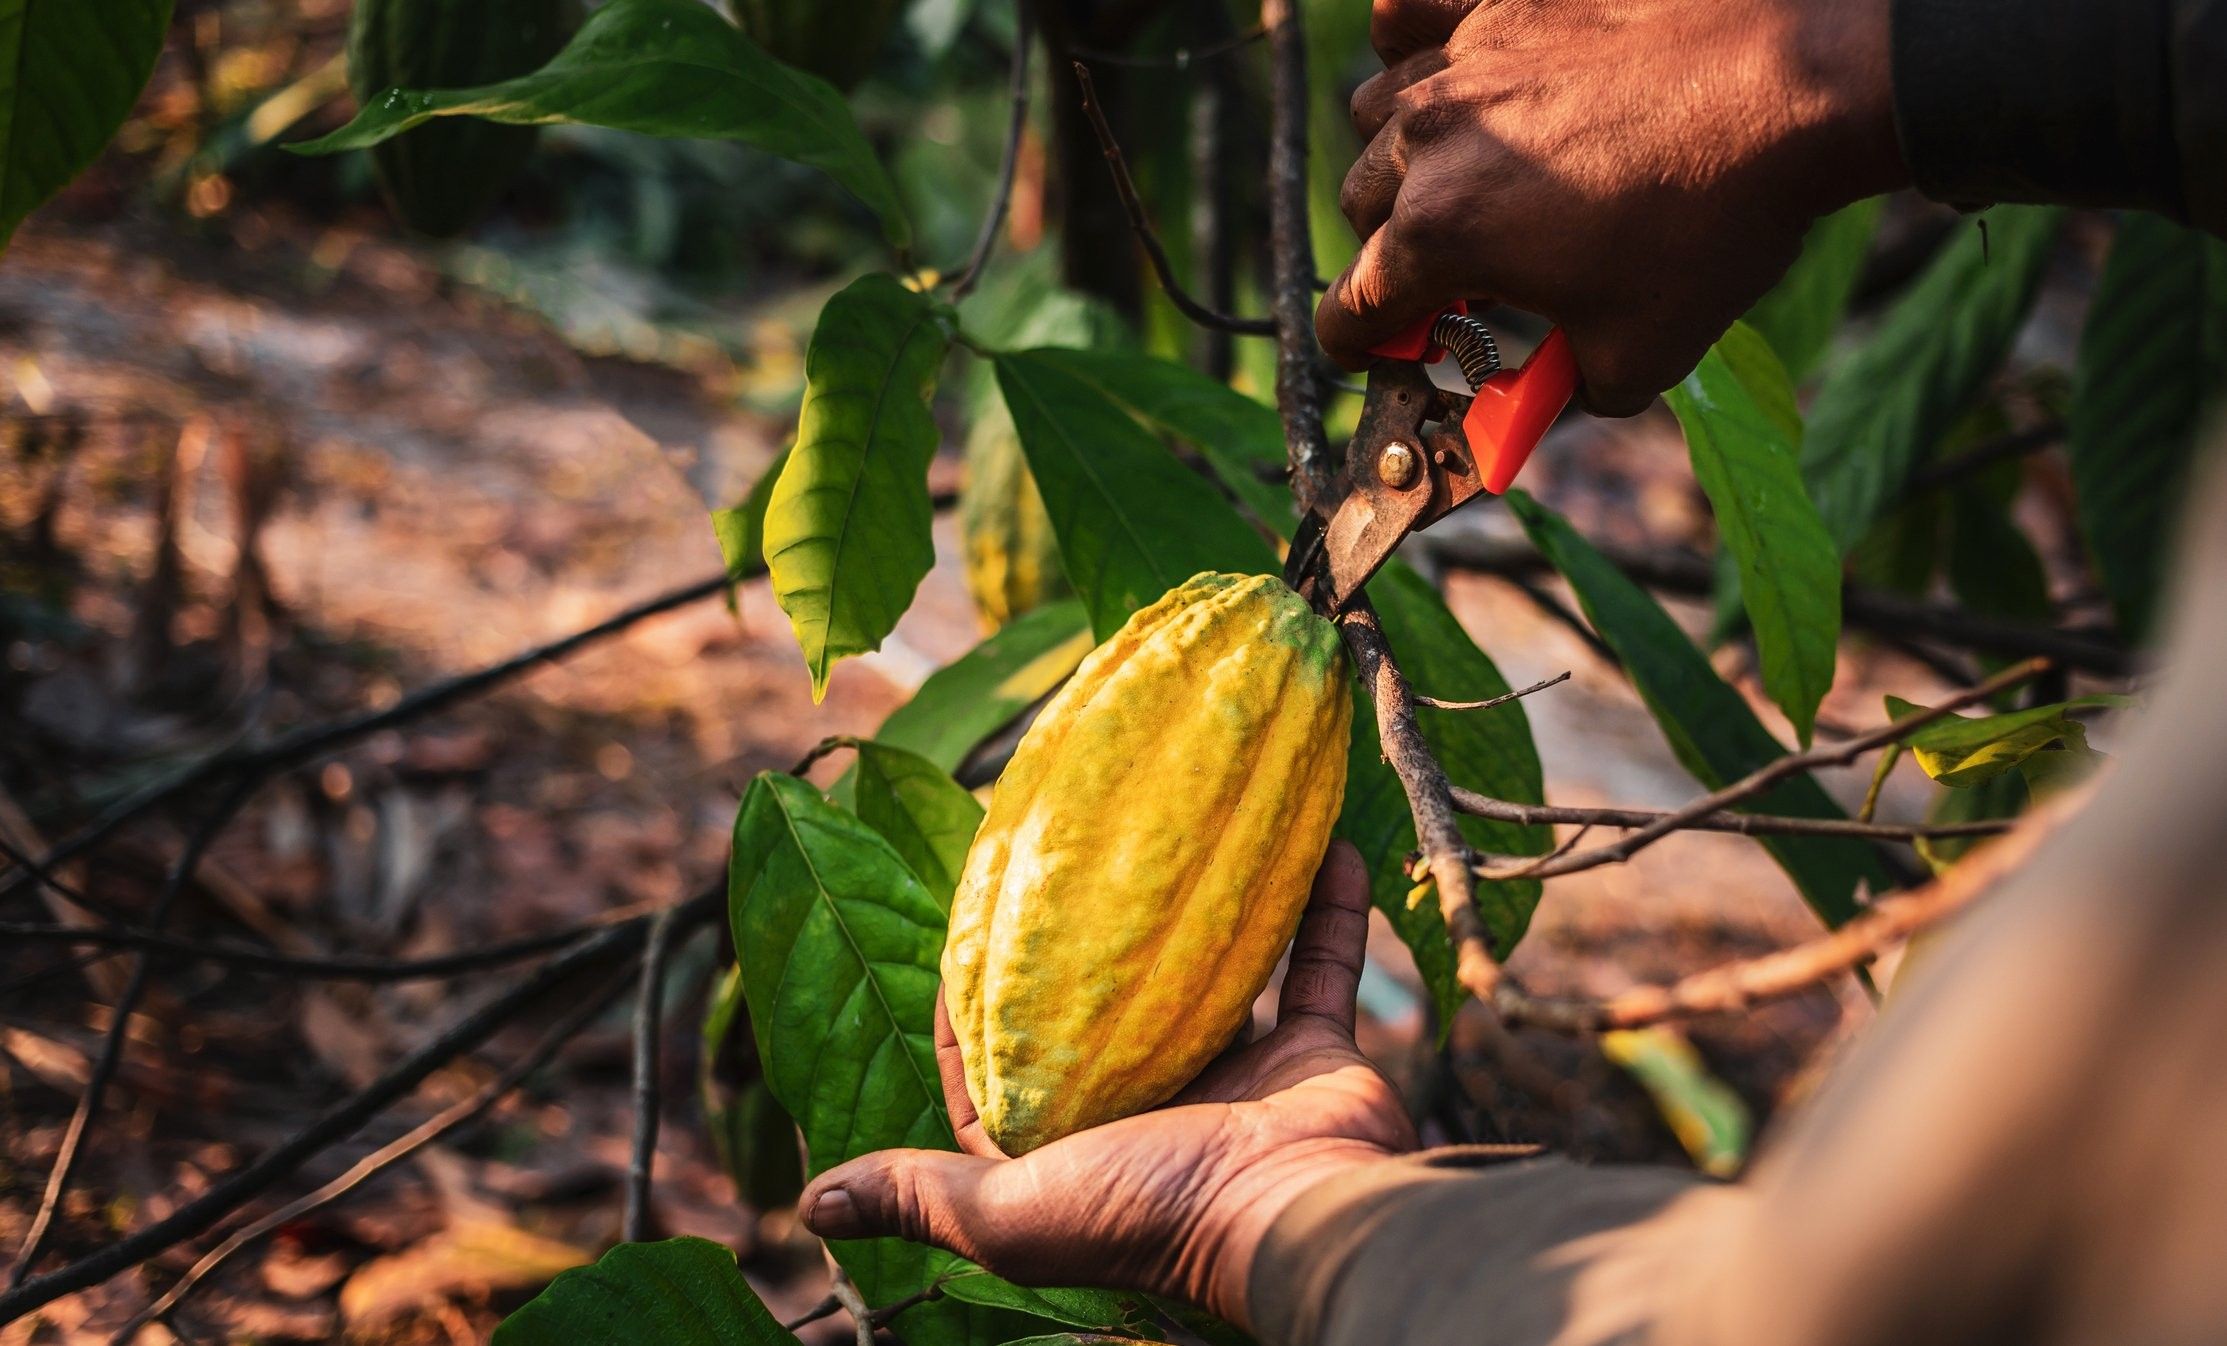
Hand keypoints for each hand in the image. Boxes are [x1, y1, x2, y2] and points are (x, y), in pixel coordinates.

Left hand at [797, 842, 1417, 1329]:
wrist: (1300, 1218)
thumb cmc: (1151, 1211)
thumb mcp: (1012, 1212)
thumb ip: (921, 1196)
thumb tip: (810, 1205)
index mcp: (1077, 1141)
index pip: (1003, 1066)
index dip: (971, 1000)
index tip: (964, 920)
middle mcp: (1155, 1101)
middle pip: (1109, 1004)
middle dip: (1089, 933)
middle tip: (1075, 843)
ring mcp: (1239, 1073)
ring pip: (1215, 967)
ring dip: (1208, 901)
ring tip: (1187, 820)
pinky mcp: (1311, 1051)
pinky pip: (1316, 965)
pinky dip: (1321, 907)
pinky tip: (1319, 840)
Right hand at [1317, 0, 1906, 413]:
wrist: (1798, 85)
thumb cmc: (1716, 224)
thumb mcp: (1642, 354)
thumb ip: (1563, 393)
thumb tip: (1541, 403)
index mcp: (1442, 235)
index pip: (1350, 308)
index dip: (1361, 345)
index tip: (1380, 352)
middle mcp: (1427, 140)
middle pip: (1360, 208)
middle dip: (1394, 250)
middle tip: (1459, 272)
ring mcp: (1462, 57)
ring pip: (1377, 113)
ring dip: (1403, 153)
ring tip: (1466, 168)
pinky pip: (1407, 8)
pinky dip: (1412, 37)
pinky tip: (1455, 64)